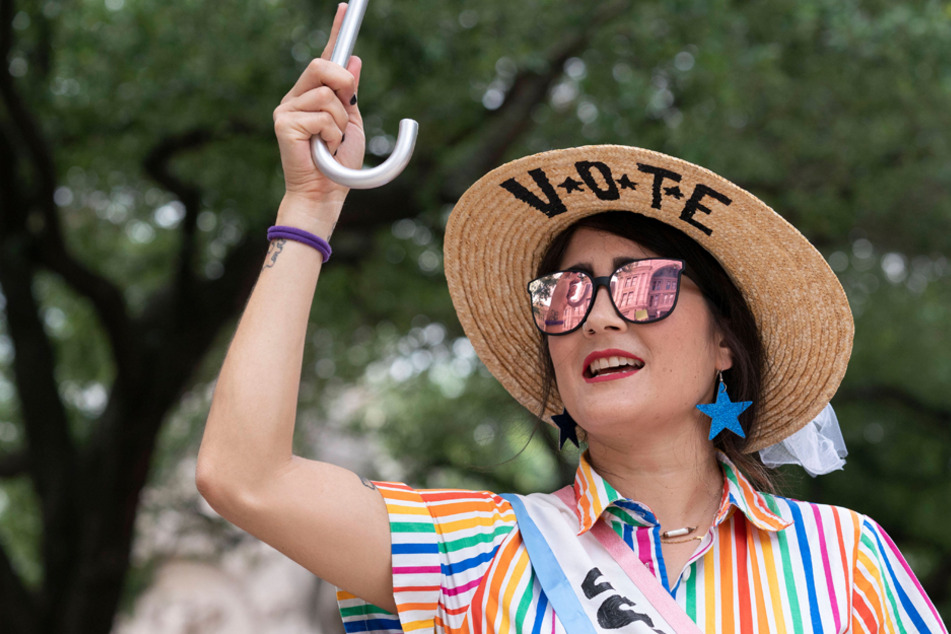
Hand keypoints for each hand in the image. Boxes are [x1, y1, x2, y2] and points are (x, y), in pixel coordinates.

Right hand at [273, 4, 365, 212]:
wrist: (326, 194)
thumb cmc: (338, 164)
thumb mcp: (352, 123)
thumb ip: (350, 93)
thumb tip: (354, 60)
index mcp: (312, 95)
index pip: (325, 56)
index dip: (337, 31)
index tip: (348, 7)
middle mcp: (296, 97)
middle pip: (321, 65)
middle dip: (343, 83)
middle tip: (349, 106)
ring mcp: (286, 109)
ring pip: (327, 95)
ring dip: (341, 121)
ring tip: (331, 141)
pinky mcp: (283, 123)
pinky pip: (321, 116)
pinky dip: (331, 134)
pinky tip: (322, 148)